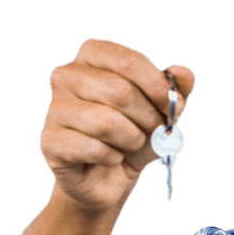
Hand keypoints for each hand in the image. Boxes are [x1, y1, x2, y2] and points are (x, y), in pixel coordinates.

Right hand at [40, 38, 195, 212]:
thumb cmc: (133, 136)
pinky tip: (109, 157)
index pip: (128, 60)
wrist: (108, 177)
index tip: (171, 105)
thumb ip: (174, 90)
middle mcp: (66, 75)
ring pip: (107, 122)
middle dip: (148, 119)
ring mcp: (55, 108)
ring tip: (129, 144)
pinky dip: (113, 158)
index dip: (156, 85)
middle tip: (152, 132)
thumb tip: (183, 73)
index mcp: (92, 56)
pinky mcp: (50, 141)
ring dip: (132, 140)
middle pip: (120, 93)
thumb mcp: (160, 112)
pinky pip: (94, 149)